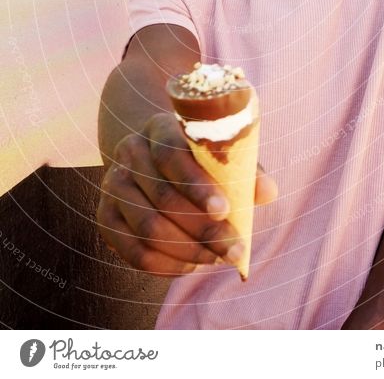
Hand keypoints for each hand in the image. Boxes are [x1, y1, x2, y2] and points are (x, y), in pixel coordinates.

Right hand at [97, 112, 276, 275]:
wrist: (152, 156)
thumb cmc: (198, 155)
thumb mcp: (220, 152)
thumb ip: (244, 169)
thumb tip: (268, 193)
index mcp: (159, 127)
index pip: (172, 155)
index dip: (197, 185)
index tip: (225, 211)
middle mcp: (130, 151)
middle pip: (163, 197)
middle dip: (202, 230)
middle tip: (234, 249)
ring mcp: (113, 184)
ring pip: (147, 227)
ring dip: (187, 250)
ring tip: (217, 258)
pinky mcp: (106, 216)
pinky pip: (133, 251)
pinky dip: (165, 265)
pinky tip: (192, 265)